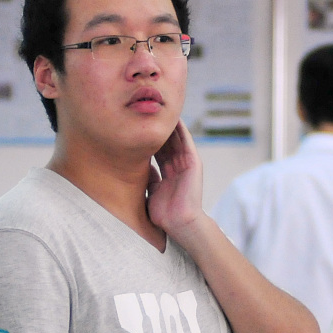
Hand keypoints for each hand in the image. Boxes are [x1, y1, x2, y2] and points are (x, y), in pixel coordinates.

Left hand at [147, 121, 204, 238]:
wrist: (180, 223)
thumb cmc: (165, 214)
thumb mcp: (151, 191)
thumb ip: (148, 178)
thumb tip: (138, 165)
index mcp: (168, 175)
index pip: (157, 153)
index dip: (148, 140)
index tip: (138, 128)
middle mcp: (178, 167)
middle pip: (166, 143)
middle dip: (157, 129)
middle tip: (147, 113)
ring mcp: (186, 164)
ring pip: (176, 139)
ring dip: (169, 125)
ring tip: (160, 110)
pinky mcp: (194, 162)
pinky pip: (186, 142)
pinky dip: (181, 130)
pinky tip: (174, 118)